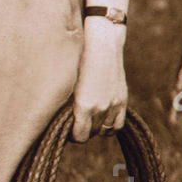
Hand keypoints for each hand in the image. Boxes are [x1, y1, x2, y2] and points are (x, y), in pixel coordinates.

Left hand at [71, 18, 126, 141]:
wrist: (100, 45)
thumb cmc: (76, 61)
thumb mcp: (66, 84)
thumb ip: (67, 105)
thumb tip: (59, 121)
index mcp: (84, 106)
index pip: (79, 136)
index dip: (72, 135)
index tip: (66, 128)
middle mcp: (100, 108)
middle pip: (90, 134)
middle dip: (82, 130)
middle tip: (74, 121)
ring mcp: (113, 105)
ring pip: (104, 131)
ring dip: (94, 128)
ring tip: (87, 119)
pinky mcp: (122, 99)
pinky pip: (117, 125)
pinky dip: (109, 126)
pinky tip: (101, 120)